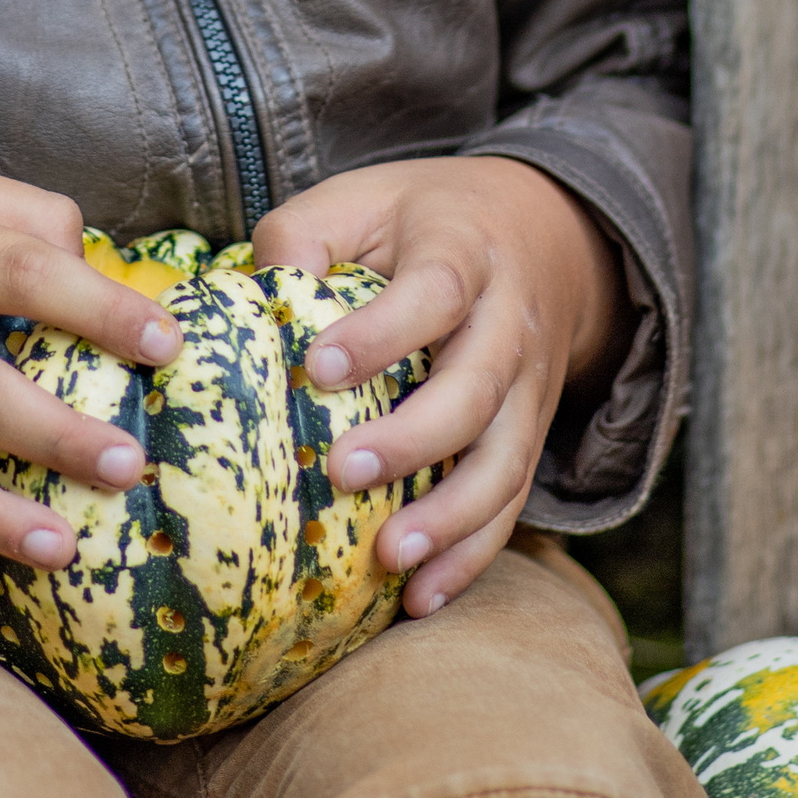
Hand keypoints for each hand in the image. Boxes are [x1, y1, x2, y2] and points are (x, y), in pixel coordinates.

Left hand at [251, 156, 629, 619]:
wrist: (545, 232)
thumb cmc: (423, 220)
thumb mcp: (363, 199)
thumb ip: (303, 235)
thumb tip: (252, 295)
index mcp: (465, 251)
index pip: (435, 290)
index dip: (381, 332)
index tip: (317, 366)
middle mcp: (508, 323)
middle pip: (477, 387)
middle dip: (415, 438)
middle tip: (342, 471)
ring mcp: (528, 389)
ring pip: (505, 461)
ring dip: (450, 517)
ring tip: (388, 557)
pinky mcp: (529, 438)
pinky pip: (512, 504)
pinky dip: (471, 556)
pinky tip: (420, 598)